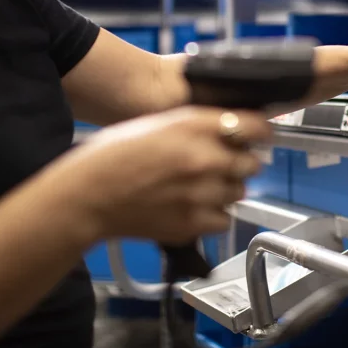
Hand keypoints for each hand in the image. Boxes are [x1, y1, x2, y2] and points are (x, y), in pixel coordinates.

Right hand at [62, 107, 270, 245]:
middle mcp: (205, 158)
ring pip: (239, 192)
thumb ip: (199, 126)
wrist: (87, 195)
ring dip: (226, 189)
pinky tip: (193, 206)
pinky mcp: (194, 224)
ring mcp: (202, 194)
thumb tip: (231, 129)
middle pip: (252, 162)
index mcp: (195, 126)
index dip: (260, 131)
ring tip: (199, 186)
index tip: (259, 135)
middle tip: (222, 163)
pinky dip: (214, 215)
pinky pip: (224, 219)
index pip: (255, 126)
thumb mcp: (160, 123)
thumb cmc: (113, 155)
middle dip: (241, 162)